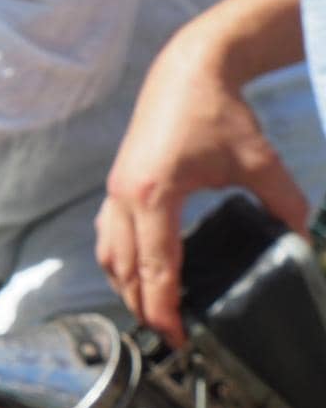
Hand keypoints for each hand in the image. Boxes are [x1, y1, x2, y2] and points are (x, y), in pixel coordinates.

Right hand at [96, 32, 308, 346]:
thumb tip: (302, 241)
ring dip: (124, 285)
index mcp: (154, 195)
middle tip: (168, 336)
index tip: (178, 337)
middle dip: (142, 307)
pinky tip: (136, 267)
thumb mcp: (259, 162)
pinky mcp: (117, 181)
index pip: (155, 268)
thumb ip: (285, 205)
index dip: (164, 309)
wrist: (187, 71)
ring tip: (149, 309)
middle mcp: (124, 195)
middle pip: (123, 269)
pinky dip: (118, 258)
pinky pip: (106, 232)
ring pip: (107, 253)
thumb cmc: (216, 111)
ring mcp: (115, 188)